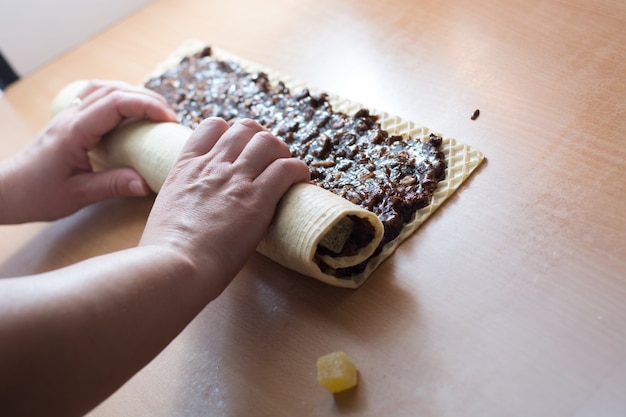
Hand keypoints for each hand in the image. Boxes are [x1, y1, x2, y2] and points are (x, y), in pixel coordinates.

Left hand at [0, 80, 177, 223]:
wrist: (6, 191)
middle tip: (171, 117)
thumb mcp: (77, 195)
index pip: (116, 104)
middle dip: (148, 98)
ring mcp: (69, 115)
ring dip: (134, 94)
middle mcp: (71, 117)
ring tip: (156, 111)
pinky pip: (96, 96)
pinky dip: (118, 96)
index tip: (169, 120)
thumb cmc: (37, 195)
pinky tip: (129, 109)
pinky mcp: (69, 120)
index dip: (147, 106)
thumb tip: (146, 183)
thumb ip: (113, 186)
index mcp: (74, 131)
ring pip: (105, 88)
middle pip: (115, 90)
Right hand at [140, 118, 309, 295]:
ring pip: (268, 142)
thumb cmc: (165, 250)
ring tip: (286, 168)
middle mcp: (213, 165)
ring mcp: (236, 179)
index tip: (239, 150)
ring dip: (281, 152)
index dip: (230, 133)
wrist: (175, 265)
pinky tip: (300, 180)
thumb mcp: (165, 210)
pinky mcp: (258, 198)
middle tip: (268, 159)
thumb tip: (193, 210)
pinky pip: (287, 168)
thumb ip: (184, 198)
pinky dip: (298, 170)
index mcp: (186, 167)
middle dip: (260, 138)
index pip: (212, 126)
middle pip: (245, 128)